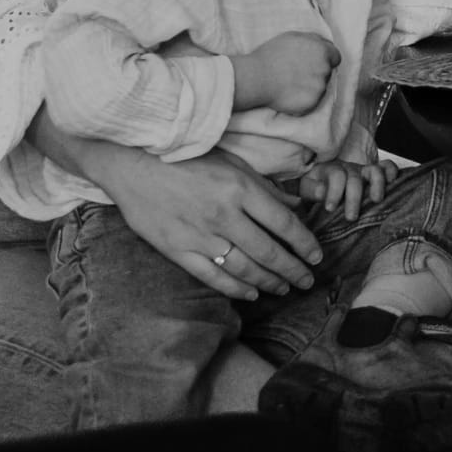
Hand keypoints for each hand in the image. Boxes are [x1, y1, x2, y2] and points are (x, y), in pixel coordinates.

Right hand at [80, 143, 324, 301]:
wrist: (134, 165)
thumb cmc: (189, 159)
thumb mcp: (233, 163)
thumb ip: (265, 187)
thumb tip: (296, 204)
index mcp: (241, 189)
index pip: (284, 223)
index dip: (304, 243)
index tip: (317, 256)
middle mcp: (224, 215)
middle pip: (268, 250)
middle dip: (293, 269)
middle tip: (308, 281)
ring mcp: (199, 235)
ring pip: (243, 268)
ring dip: (268, 281)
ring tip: (284, 288)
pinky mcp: (177, 250)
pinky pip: (212, 277)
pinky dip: (235, 288)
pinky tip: (251, 293)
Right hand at [231, 31, 337, 114]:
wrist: (256, 78)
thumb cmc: (271, 55)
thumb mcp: (294, 37)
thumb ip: (314, 40)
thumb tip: (324, 45)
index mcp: (323, 51)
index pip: (335, 57)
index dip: (326, 60)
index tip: (315, 64)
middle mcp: (325, 68)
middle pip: (327, 72)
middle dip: (316, 73)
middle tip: (297, 75)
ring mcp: (320, 86)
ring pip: (320, 88)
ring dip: (309, 87)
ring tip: (290, 85)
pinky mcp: (312, 102)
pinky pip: (312, 102)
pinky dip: (303, 100)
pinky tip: (289, 95)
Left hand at [298, 157, 390, 222]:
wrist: (322, 180)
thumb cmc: (315, 187)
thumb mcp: (305, 188)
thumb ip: (311, 190)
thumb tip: (321, 192)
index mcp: (330, 170)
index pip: (336, 176)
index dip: (334, 192)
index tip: (330, 208)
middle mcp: (348, 168)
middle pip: (355, 178)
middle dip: (354, 198)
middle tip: (351, 217)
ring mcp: (363, 170)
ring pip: (375, 170)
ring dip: (377, 184)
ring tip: (376, 200)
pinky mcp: (375, 173)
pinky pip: (387, 167)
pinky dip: (392, 172)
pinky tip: (393, 183)